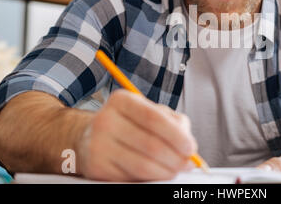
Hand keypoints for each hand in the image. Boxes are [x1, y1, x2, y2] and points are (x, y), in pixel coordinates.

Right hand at [76, 89, 196, 181]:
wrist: (90, 137)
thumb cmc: (129, 123)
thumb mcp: (149, 112)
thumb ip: (173, 122)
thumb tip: (189, 148)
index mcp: (122, 100)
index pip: (153, 118)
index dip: (176, 136)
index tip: (191, 148)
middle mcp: (105, 120)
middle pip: (150, 145)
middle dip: (175, 159)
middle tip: (187, 164)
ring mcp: (98, 145)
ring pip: (142, 165)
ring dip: (165, 172)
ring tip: (174, 170)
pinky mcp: (96, 167)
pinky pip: (131, 178)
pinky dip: (149, 179)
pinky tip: (155, 173)